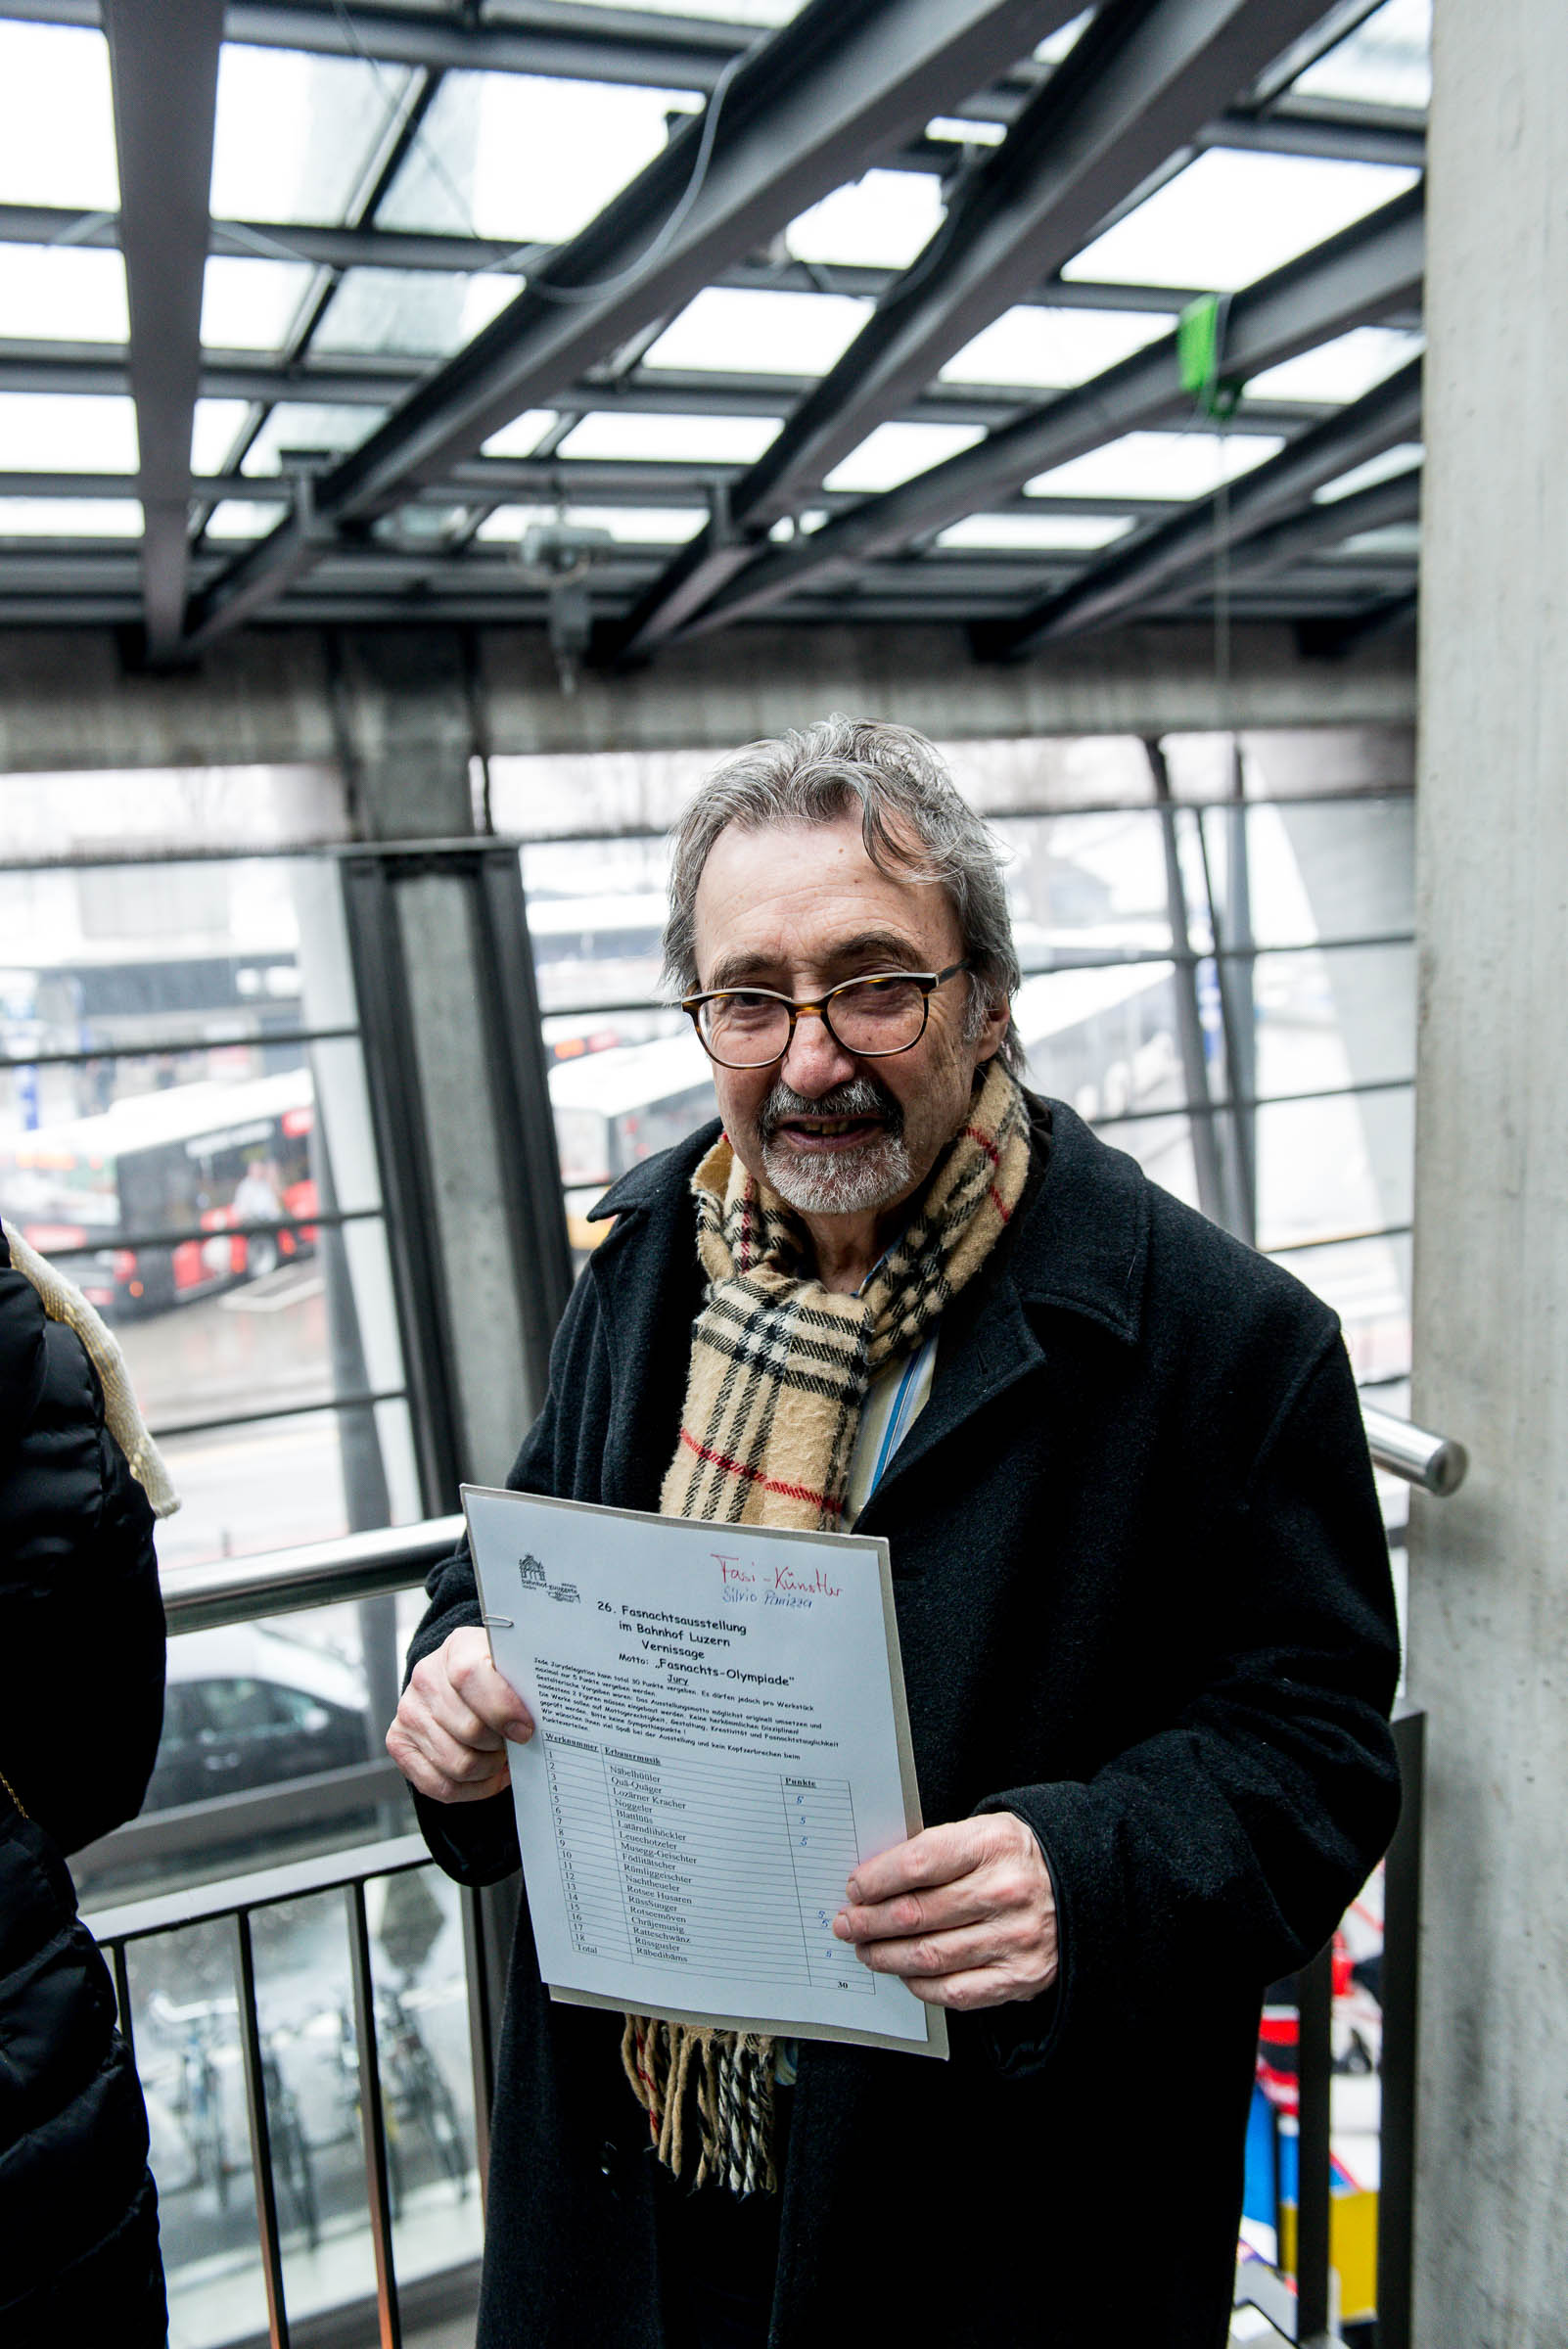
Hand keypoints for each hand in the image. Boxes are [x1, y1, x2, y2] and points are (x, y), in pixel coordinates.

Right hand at [386, 1626, 533, 1803]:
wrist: (458, 1683)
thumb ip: (525, 1682)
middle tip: (515, 1744)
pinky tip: (487, 1775)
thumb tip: (550, 1712)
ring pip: (458, 1764)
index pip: (469, 1675)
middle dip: (500, 1746)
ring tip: (501, 1757)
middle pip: (469, 1730)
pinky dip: (472, 1789)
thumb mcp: (512, 1665)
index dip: (501, 1707)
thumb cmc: (495, 1677)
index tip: (526, 1728)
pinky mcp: (399, 1743)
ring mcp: (408, 1712)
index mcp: (457, 1648)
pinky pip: (440, 1785)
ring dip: (489, 1768)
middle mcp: (425, 1678)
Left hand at [831, 1812, 1057, 2010]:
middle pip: (917, 1914)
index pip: (919, 1862)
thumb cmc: (1017, 1858)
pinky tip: (904, 1973)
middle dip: (870, 1921)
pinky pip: (956, 1991)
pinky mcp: (1021, 1977)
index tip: (853, 1888)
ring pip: (930, 1956)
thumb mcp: (984, 1832)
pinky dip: (922, 1985)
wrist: (1084, 1885)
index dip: (877, 1879)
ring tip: (865, 1949)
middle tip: (846, 1923)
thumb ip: (936, 1852)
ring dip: (886, 1956)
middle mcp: (1006, 1891)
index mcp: (993, 1844)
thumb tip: (874, 1881)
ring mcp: (1016, 1938)